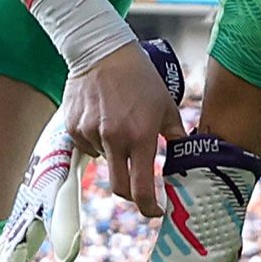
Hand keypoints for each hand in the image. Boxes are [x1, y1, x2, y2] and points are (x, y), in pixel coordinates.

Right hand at [54, 31, 181, 216]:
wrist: (102, 50)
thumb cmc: (140, 77)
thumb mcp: (166, 105)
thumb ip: (176, 135)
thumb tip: (187, 157)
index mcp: (139, 136)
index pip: (141, 188)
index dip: (148, 207)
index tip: (154, 211)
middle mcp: (113, 139)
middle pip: (118, 186)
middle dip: (130, 193)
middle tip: (139, 188)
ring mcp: (90, 133)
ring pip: (102, 162)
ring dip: (112, 156)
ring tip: (120, 128)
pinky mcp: (73, 126)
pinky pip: (87, 146)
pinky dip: (96, 142)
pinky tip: (103, 120)